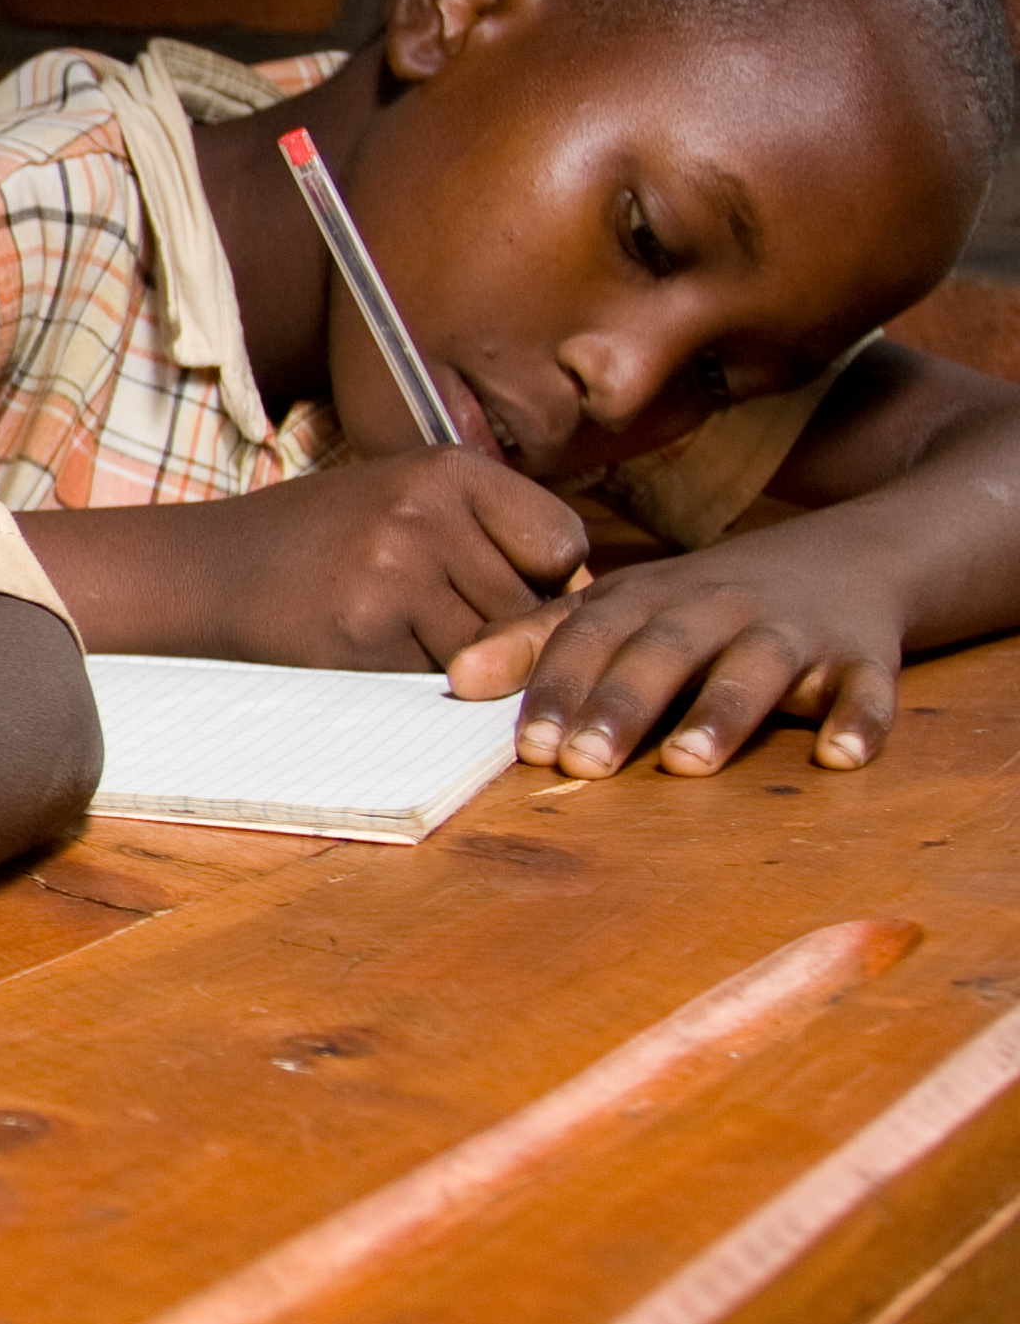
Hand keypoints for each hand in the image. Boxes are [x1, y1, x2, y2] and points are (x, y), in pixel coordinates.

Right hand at [198, 451, 591, 669]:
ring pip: (489, 648)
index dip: (542, 577)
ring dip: (460, 657)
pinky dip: (417, 676)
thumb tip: (585, 602)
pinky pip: (437, 676)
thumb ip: (492, 532)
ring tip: (400, 627)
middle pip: (528, 604)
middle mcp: (427, 512)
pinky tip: (371, 645)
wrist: (209, 567)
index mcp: (448, 469)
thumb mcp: (408, 498)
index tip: (497, 584)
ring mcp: (395, 573)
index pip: (562, 543)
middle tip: (433, 613)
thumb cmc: (322, 538)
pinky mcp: (365, 632)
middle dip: (499, 625)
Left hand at [446, 526, 911, 777]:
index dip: (558, 689)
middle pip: (664, 653)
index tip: (529, 744)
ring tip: (686, 762)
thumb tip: (456, 680)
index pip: (592, 639)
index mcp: (648, 599)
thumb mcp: (619, 609)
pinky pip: (866, 689)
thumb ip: (538, 642)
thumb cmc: (701, 603)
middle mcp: (717, 608)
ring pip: (756, 668)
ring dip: (722, 714)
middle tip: (584, 764)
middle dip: (622, 705)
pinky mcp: (863, 658)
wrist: (842, 559)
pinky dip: (859, 720)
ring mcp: (793, 632)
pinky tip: (841, 756)